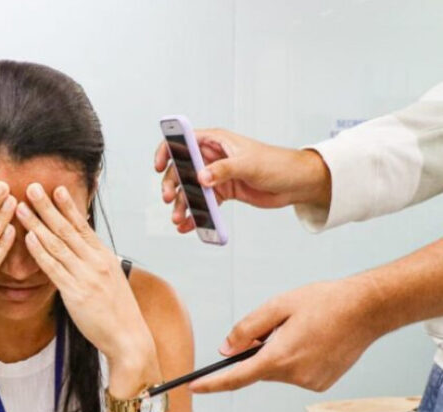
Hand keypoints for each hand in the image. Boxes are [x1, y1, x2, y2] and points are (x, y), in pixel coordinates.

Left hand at [16, 183, 160, 395]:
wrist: (129, 337)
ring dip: (37, 223)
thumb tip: (85, 249)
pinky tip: (29, 237)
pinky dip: (40, 251)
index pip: (82, 226)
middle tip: (32, 187)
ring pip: (56, 244)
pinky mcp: (76, 293)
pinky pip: (54, 268)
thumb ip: (95, 263)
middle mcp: (95, 261)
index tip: (56, 188)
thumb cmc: (117, 312)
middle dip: (47, 206)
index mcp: (104, 256)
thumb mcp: (110, 279)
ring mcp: (85, 276)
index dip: (67, 206)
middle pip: (66, 228)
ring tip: (21, 207)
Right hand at [153, 128, 330, 232]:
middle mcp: (212, 157)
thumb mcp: (249, 164)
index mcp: (216, 141)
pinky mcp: (222, 192)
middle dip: (173, 185)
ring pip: (190, 189)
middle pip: (181, 169)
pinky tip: (189, 225)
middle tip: (171, 199)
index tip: (160, 166)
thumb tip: (202, 178)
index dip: (167, 150)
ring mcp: (216, 175)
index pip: (183, 140)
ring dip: (183, 204)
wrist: (296, 183)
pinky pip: (202, 203)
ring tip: (180, 219)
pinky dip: (195, 214)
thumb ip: (223, 170)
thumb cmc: (277, 163)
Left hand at [190, 277, 384, 392]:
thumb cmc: (325, 302)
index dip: (212, 384)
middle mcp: (295, 375)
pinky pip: (295, 373)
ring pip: (277, 370)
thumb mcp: (277, 306)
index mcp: (280, 357)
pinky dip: (295, 359)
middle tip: (278, 326)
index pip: (236, 377)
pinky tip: (313, 341)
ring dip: (279, 354)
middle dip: (258, 351)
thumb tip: (227, 349)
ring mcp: (310, 382)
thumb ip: (246, 329)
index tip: (194, 387)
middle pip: (258, 369)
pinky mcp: (321, 383)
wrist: (367, 309)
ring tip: (303, 331)